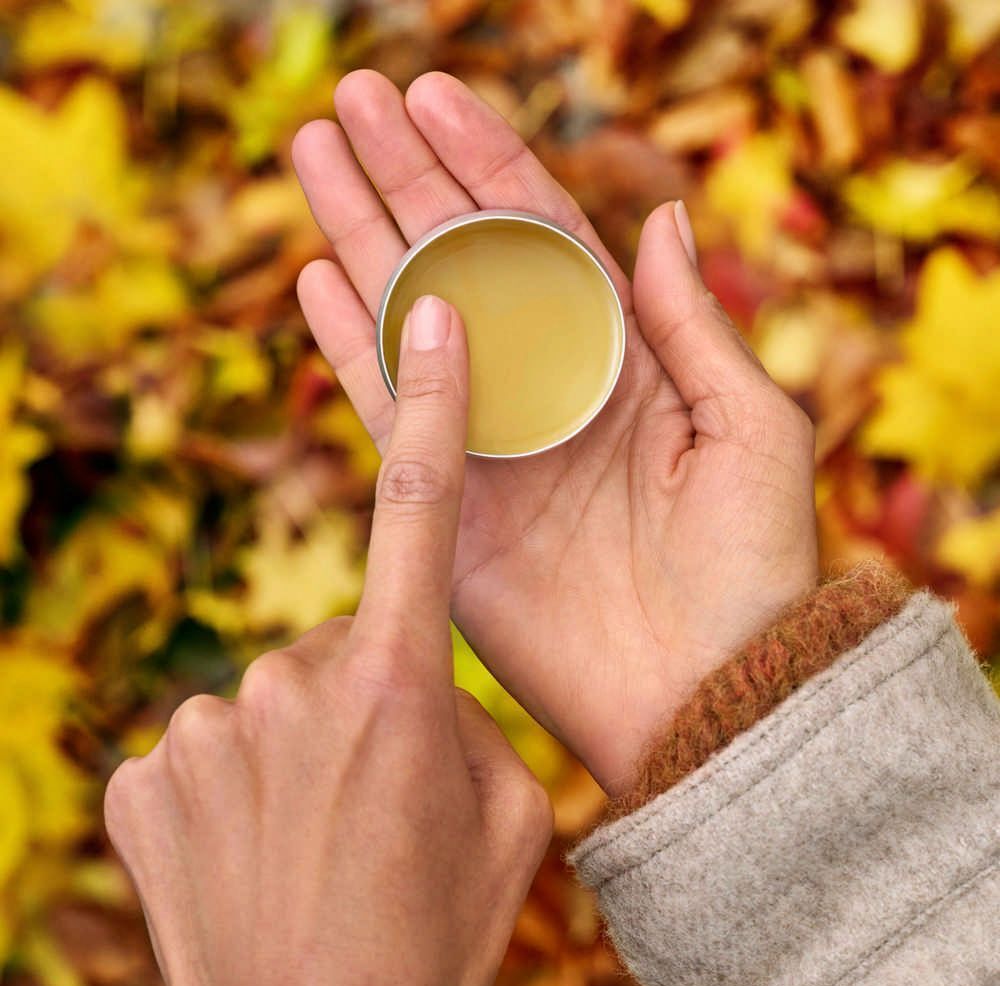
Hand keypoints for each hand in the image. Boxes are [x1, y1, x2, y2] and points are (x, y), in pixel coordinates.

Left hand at [104, 297, 552, 985]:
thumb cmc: (432, 932)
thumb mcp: (509, 816)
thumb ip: (470, 719)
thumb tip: (419, 682)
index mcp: (402, 682)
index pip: (419, 507)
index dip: (429, 405)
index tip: (423, 315)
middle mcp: (293, 682)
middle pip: (341, 644)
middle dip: (367, 698)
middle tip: (377, 799)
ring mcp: (206, 727)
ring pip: (272, 698)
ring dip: (301, 747)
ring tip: (317, 840)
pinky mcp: (143, 776)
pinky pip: (204, 745)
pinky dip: (234, 783)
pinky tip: (252, 853)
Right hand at [293, 71, 817, 795]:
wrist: (705, 695)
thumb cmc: (753, 567)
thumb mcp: (754, 430)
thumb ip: (696, 325)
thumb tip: (661, 215)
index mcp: (622, 358)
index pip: (544, 237)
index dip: (489, 161)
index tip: (434, 96)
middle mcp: (547, 387)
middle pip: (464, 260)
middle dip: (407, 178)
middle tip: (349, 103)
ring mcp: (489, 443)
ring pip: (411, 318)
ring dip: (360, 238)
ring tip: (313, 159)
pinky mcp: (445, 506)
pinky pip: (386, 412)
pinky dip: (349, 346)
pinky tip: (314, 278)